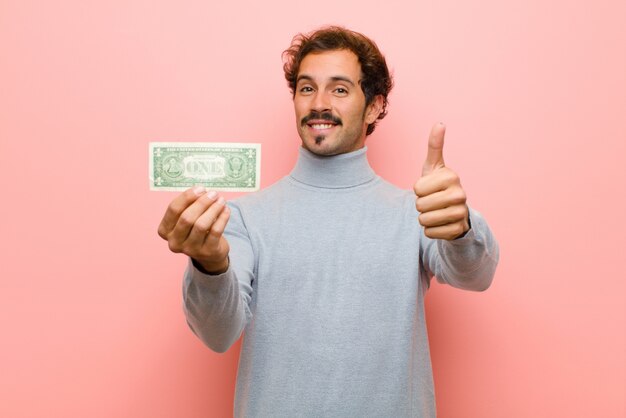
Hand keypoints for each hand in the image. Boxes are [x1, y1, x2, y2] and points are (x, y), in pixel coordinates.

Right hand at [157, 186, 230, 272]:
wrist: (209, 252)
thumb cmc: (196, 229)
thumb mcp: (187, 218)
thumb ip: (190, 205)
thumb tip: (201, 191)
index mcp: (165, 230)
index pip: (173, 209)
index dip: (187, 196)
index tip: (200, 188)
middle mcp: (174, 242)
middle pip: (187, 217)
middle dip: (202, 203)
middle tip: (213, 194)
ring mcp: (190, 249)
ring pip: (201, 225)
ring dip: (213, 209)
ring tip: (221, 200)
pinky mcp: (207, 252)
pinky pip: (215, 231)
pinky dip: (222, 218)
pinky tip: (226, 210)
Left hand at [413, 123, 469, 239]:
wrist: (453, 210)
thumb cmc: (438, 186)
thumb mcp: (434, 166)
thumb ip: (435, 146)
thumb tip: (440, 123)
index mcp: (452, 176)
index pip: (417, 188)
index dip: (418, 190)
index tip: (429, 188)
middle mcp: (460, 194)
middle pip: (419, 205)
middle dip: (420, 205)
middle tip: (432, 201)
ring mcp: (461, 213)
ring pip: (424, 220)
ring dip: (424, 218)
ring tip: (435, 212)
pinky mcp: (457, 230)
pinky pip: (429, 233)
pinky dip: (430, 230)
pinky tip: (440, 223)